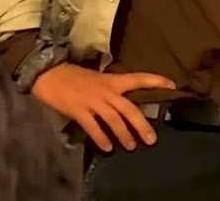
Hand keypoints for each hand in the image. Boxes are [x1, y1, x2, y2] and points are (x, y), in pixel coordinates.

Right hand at [31, 63, 176, 151]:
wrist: (47, 72)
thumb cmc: (71, 75)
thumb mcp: (95, 78)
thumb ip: (108, 88)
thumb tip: (121, 103)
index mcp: (110, 80)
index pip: (137, 78)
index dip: (155, 81)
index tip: (172, 85)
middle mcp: (105, 90)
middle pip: (129, 108)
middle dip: (141, 124)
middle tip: (151, 139)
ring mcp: (92, 100)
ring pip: (114, 119)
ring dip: (124, 134)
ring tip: (130, 146)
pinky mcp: (79, 110)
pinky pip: (93, 127)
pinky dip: (101, 138)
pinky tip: (106, 147)